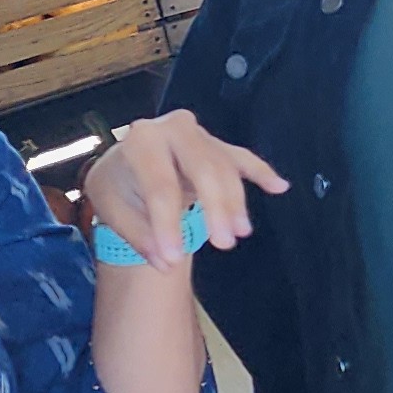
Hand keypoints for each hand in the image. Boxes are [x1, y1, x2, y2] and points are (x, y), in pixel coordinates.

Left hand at [85, 110, 286, 271]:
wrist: (124, 165)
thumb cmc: (118, 187)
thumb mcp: (112, 210)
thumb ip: (138, 236)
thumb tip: (166, 263)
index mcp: (141, 141)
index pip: (160, 185)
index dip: (168, 223)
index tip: (173, 259)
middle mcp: (174, 128)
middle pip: (204, 168)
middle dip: (217, 207)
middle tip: (225, 244)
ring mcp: (200, 135)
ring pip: (226, 167)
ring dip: (236, 201)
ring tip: (241, 233)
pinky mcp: (217, 145)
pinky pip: (242, 159)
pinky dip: (261, 173)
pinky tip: (279, 187)